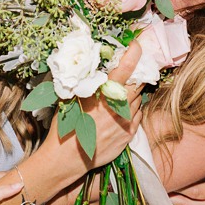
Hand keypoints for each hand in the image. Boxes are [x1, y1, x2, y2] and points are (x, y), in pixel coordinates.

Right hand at [63, 42, 143, 166]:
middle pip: (138, 83)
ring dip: (130, 96)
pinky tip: (118, 114)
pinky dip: (130, 112)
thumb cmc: (66, 126)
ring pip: (137, 101)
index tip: (136, 45)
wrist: (68, 158)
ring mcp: (126, 122)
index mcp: (105, 94)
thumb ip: (86, 83)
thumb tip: (92, 67)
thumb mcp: (72, 98)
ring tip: (116, 98)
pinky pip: (137, 117)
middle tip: (127, 73)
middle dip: (135, 76)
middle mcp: (119, 106)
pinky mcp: (129, 135)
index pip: (126, 67)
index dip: (134, 53)